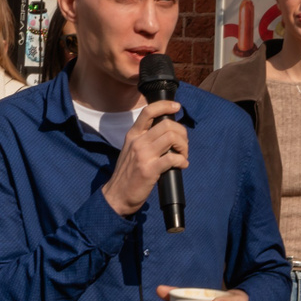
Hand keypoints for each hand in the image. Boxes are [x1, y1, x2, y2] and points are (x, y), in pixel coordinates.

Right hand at [102, 101, 187, 216]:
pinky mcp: (149, 170)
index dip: (165, 105)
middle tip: (183, 145)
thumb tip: (167, 132)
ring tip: (183, 155)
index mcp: (133, 135)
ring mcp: (143, 155)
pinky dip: (182, 161)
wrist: (117, 195)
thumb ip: (145, 139)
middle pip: (167, 124)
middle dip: (182, 133)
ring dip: (184, 146)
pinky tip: (182, 165)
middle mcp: (138, 142)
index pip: (148, 111)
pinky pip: (173, 159)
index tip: (176, 107)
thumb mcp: (131, 150)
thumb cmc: (127, 173)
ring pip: (172, 138)